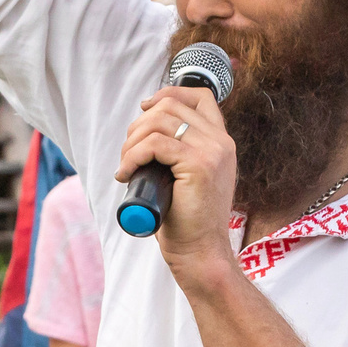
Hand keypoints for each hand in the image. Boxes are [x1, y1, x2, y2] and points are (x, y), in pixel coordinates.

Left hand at [115, 82, 238, 285]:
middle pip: (171, 105)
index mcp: (221, 142)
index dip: (168, 93)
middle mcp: (221, 142)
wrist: (200, 253)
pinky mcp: (199, 165)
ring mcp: (212, 152)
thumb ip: (180, 152)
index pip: (199, 96)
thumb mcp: (186, 177)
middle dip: (139, 125)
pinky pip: (154, 144)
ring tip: (126, 167)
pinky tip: (126, 174)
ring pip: (159, 122)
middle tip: (129, 154)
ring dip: (132, 142)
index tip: (145, 109)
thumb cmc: (187, 221)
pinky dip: (132, 156)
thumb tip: (146, 128)